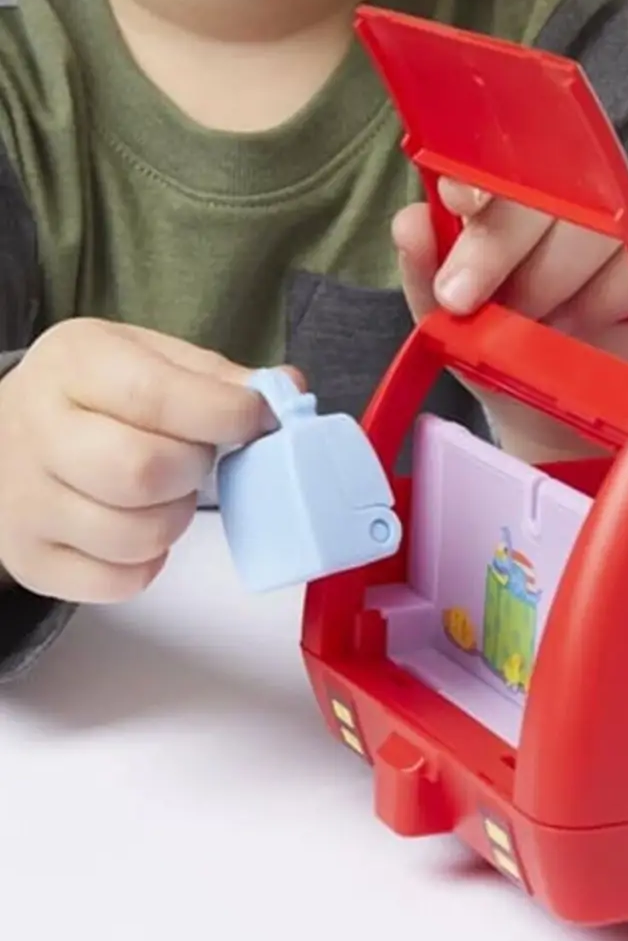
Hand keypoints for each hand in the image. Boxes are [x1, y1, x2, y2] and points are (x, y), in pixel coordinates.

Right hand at [0, 319, 298, 602]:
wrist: (4, 435)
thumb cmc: (95, 395)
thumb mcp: (147, 359)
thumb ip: (216, 377)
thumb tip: (287, 389)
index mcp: (73, 364)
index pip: (155, 397)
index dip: (225, 415)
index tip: (259, 420)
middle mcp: (36, 432)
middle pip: (142, 473)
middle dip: (193, 471)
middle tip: (193, 458)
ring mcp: (26, 503)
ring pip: (137, 536)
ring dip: (175, 518)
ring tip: (164, 492)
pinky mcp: (30, 559)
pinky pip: (120, 582)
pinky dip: (149, 562)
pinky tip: (138, 524)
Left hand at [393, 176, 627, 460]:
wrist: (544, 410)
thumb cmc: (491, 346)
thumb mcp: (443, 318)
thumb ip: (423, 271)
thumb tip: (411, 224)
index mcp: (503, 183)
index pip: (497, 149)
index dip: (480, 168)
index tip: (456, 203)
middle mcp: (563, 186)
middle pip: (545, 181)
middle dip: (497, 246)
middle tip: (461, 301)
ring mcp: (615, 217)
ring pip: (591, 226)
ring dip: (548, 286)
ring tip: (523, 328)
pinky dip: (597, 305)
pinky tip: (573, 329)